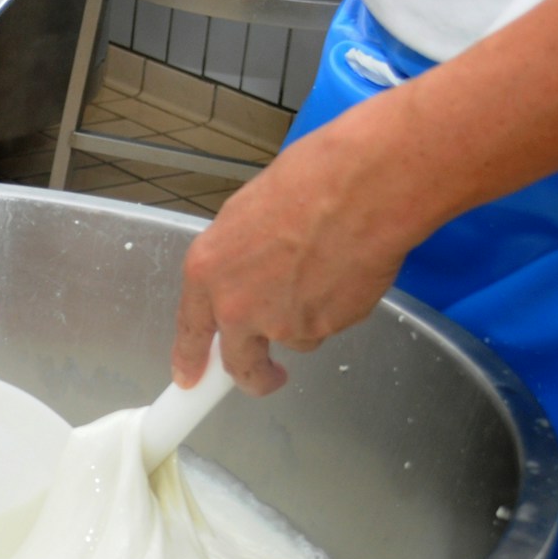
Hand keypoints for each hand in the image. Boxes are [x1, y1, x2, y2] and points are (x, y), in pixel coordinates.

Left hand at [170, 107, 426, 395]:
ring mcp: (281, 324)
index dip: (191, 358)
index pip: (191, 330)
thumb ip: (236, 259)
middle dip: (254, 376)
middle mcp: (237, 306)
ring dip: (307, 318)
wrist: (367, 186)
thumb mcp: (247, 214)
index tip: (191, 378)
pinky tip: (348, 270)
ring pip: (293, 337)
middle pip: (240, 363)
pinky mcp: (323, 329)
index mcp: (207, 270)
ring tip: (330, 269)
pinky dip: (338, 308)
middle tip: (267, 376)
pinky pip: (328, 326)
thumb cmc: (312, 180)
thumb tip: (241, 275)